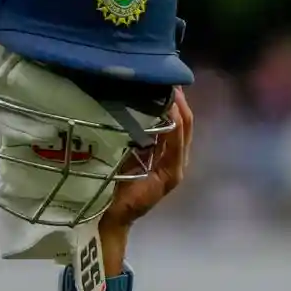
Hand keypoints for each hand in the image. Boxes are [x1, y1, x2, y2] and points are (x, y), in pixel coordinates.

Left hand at [101, 86, 192, 232]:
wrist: (106, 215)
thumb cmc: (108, 182)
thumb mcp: (118, 150)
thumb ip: (126, 132)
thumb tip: (119, 101)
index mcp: (162, 150)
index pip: (175, 117)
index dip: (172, 97)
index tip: (161, 76)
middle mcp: (173, 157)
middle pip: (184, 120)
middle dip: (178, 98)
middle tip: (167, 75)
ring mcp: (174, 167)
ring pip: (183, 130)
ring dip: (178, 108)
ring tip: (171, 87)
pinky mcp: (170, 176)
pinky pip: (175, 147)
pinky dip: (174, 127)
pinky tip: (171, 110)